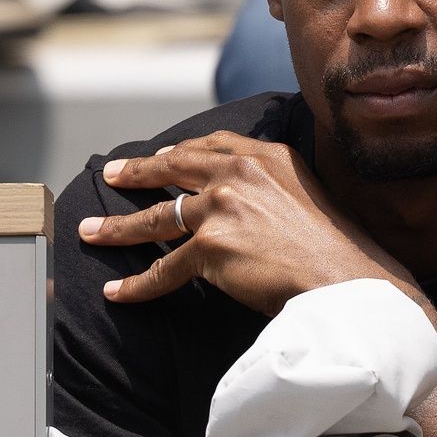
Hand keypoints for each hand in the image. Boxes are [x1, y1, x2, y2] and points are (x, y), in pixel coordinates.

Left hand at [78, 131, 411, 315]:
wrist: (345, 280)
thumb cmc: (334, 249)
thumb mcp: (307, 194)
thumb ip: (274, 186)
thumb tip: (252, 204)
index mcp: (266, 155)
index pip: (211, 144)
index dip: (179, 151)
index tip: (160, 155)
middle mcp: (240, 172)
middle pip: (173, 168)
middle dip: (137, 172)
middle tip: (112, 175)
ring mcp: (222, 207)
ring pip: (157, 217)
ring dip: (118, 228)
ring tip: (91, 233)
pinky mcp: (210, 247)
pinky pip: (163, 269)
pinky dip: (137, 285)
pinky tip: (117, 292)